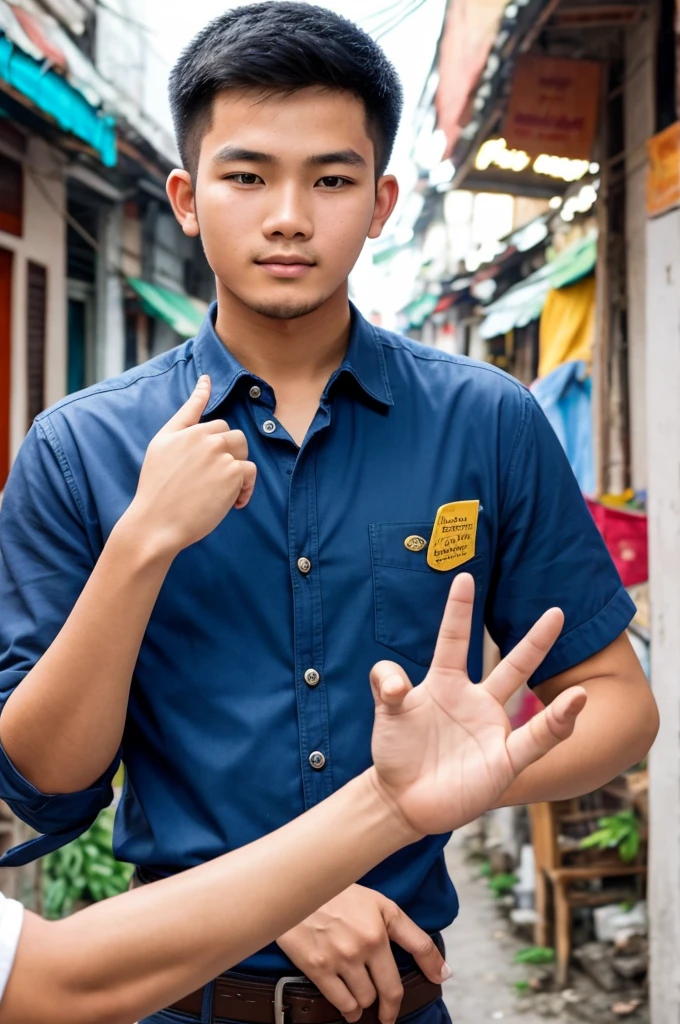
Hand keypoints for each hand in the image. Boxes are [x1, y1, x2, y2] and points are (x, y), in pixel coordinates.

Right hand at [127, 375, 256, 554]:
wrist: (157, 522)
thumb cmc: (156, 490)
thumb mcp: (160, 448)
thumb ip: (183, 419)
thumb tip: (203, 384)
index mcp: (182, 432)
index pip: (202, 410)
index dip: (204, 395)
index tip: (207, 379)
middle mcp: (201, 438)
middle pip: (230, 434)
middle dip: (229, 454)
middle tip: (216, 479)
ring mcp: (219, 453)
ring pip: (242, 451)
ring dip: (238, 470)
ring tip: (226, 493)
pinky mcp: (233, 472)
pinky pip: (250, 472)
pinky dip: (246, 488)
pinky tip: (234, 503)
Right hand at [277, 884, 446, 1023]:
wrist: (292, 887)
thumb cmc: (333, 891)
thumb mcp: (373, 899)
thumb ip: (401, 926)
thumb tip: (430, 953)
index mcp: (381, 922)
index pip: (419, 947)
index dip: (433, 966)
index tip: (439, 978)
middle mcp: (365, 942)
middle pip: (390, 990)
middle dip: (391, 1007)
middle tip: (387, 1014)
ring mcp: (342, 957)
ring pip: (366, 999)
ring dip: (366, 1003)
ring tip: (361, 998)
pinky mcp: (318, 968)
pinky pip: (342, 1003)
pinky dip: (348, 1008)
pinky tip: (348, 1004)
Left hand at [370, 573, 587, 838]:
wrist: (402, 798)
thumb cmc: (396, 751)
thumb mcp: (386, 713)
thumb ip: (385, 686)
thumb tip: (394, 683)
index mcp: (446, 683)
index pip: (454, 639)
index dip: (459, 609)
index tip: (464, 577)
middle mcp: (476, 702)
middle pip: (511, 665)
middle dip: (536, 640)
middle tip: (557, 611)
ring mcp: (492, 730)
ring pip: (529, 701)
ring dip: (553, 692)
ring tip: (580, 677)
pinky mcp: (503, 761)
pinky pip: (535, 740)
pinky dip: (556, 723)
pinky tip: (575, 703)